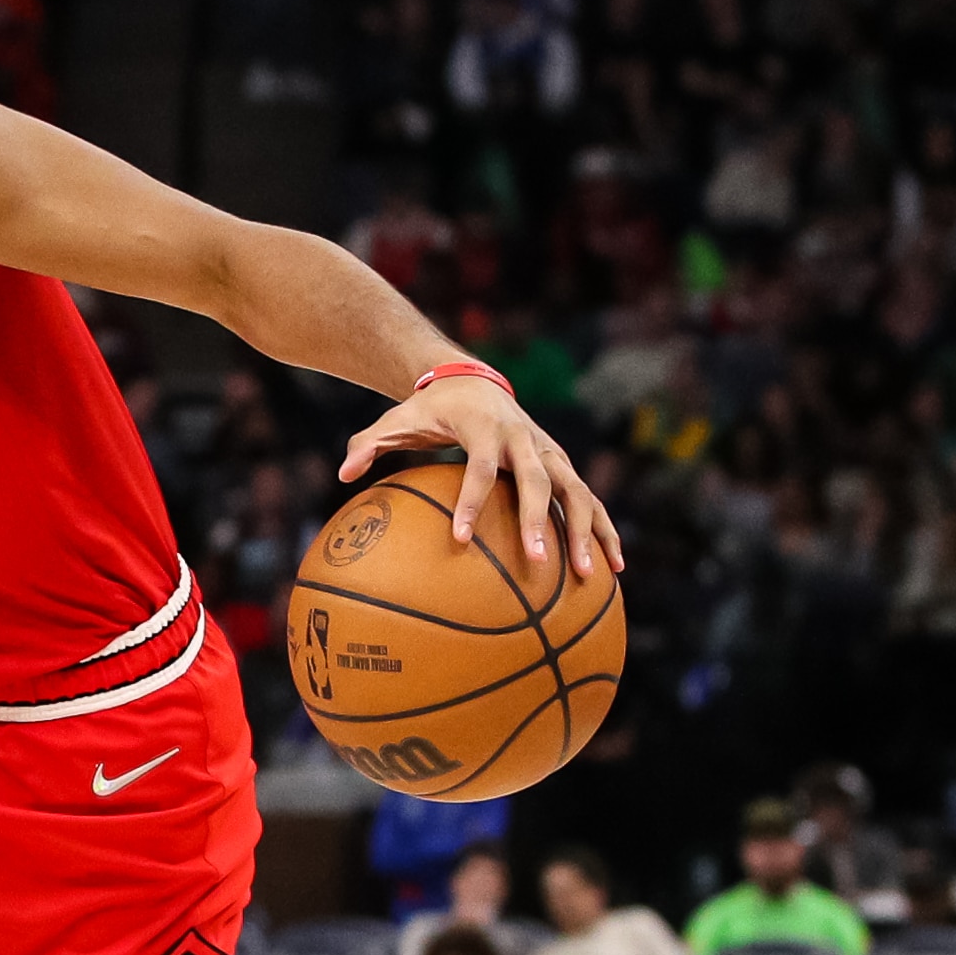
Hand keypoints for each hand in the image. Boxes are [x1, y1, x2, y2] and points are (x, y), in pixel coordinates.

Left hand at [339, 375, 621, 577]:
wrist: (471, 380)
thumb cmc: (429, 409)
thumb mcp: (396, 420)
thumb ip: (368, 444)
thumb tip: (342, 473)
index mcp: (485, 427)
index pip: (481, 466)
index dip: (473, 500)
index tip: (461, 539)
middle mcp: (524, 437)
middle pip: (539, 480)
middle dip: (540, 521)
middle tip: (537, 561)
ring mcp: (549, 450)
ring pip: (575, 491)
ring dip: (585, 531)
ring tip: (589, 574)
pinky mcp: (562, 464)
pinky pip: (587, 499)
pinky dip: (603, 529)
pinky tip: (613, 567)